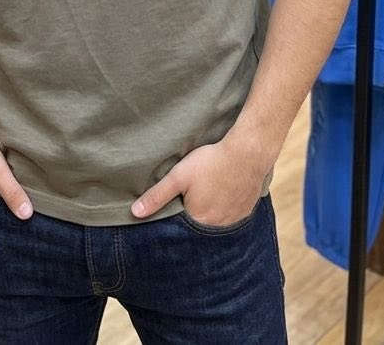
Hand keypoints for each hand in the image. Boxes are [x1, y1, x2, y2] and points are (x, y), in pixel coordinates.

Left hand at [130, 132, 272, 225]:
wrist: (248, 152)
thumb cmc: (211, 162)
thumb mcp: (179, 175)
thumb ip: (157, 195)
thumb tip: (135, 213)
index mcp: (199, 221)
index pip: (182, 231)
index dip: (177, 220)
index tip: (176, 209)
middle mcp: (217, 228)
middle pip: (200, 228)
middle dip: (194, 218)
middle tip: (193, 200)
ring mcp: (234, 221)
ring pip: (217, 224)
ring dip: (211, 215)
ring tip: (207, 197)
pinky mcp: (246, 211)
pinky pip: (232, 218)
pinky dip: (226, 211)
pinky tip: (223, 196)